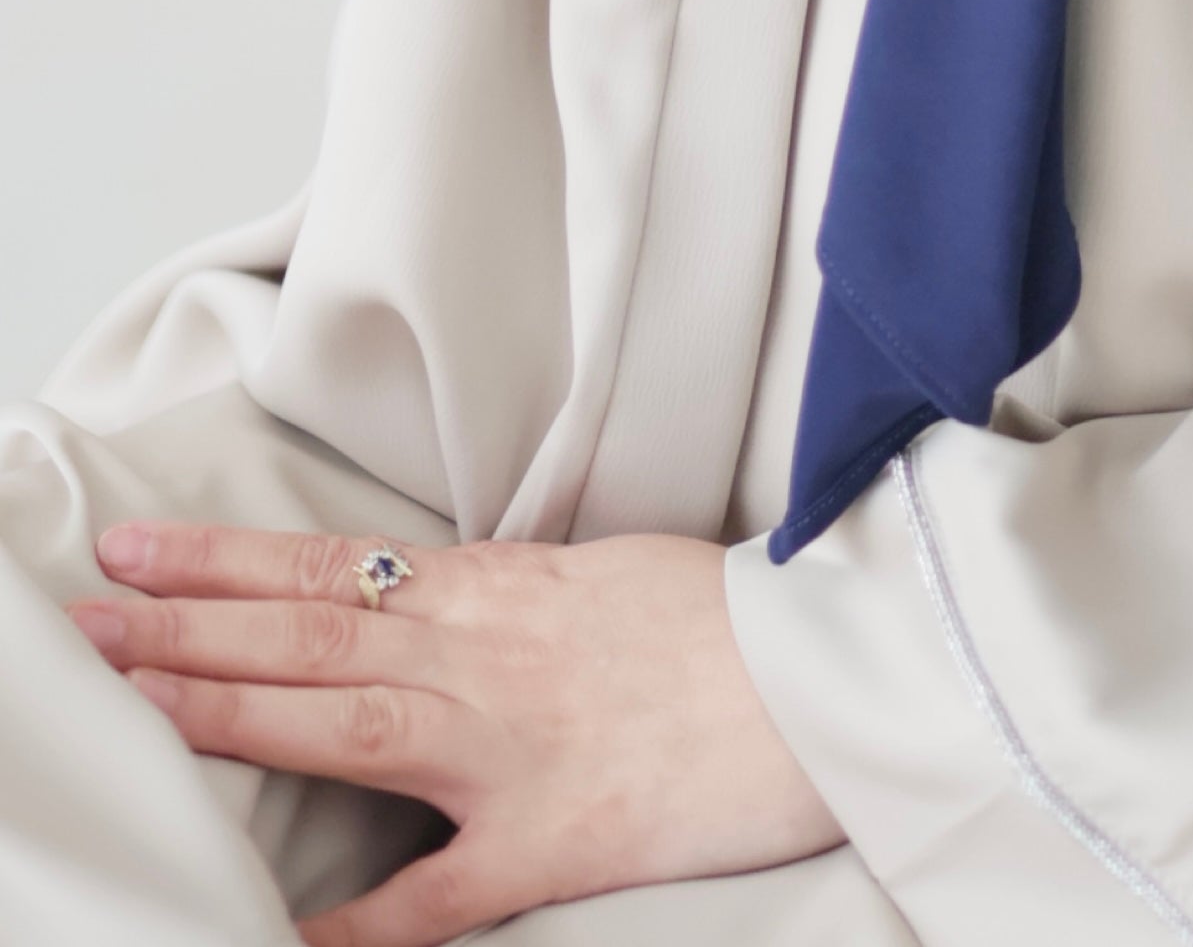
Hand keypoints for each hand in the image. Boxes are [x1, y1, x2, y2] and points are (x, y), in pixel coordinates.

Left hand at [67, 519, 841, 944]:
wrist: (835, 670)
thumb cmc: (736, 623)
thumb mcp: (608, 577)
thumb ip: (512, 599)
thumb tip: (436, 603)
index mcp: (502, 586)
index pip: (334, 562)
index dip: (228, 559)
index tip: (142, 552)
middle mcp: (484, 652)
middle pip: (308, 627)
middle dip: (188, 622)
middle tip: (89, 615)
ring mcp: (510, 744)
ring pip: (340, 716)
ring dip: (226, 707)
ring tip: (133, 696)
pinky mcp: (552, 838)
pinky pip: (433, 894)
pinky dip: (354, 925)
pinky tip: (278, 939)